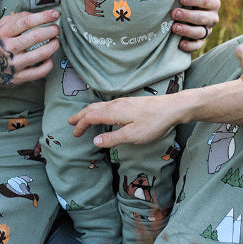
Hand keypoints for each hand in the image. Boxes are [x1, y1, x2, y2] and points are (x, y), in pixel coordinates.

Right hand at [0, 9, 60, 85]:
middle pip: (37, 36)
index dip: (44, 16)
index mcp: (4, 33)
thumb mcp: (1, 27)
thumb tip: (38, 15)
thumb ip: (18, 18)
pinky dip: (49, 63)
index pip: (27, 22)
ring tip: (56, 41)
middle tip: (57, 29)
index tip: (55, 14)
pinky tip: (49, 57)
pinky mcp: (20, 77)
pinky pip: (41, 71)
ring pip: (42, 54)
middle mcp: (8, 48)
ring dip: (54, 45)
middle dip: (52, 30)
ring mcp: (15, 64)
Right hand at [68, 94, 184, 146]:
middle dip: (80, 116)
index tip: (75, 134)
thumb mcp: (132, 135)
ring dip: (89, 112)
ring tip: (82, 118)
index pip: (90, 117)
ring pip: (100, 106)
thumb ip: (112, 139)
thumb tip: (95, 141)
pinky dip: (99, 110)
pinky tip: (104, 114)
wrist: (172, 108)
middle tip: (70, 122)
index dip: (80, 125)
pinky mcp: (130, 102)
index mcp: (113, 112)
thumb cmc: (153, 122)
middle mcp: (116, 104)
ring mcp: (123, 102)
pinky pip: (108, 105)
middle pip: (93, 109)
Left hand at [172, 0, 220, 52]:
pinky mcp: (201, 41)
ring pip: (200, 33)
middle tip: (174, 13)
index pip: (206, 1)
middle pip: (203, 18)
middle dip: (188, 16)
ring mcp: (207, 30)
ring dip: (187, 31)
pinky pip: (197, 46)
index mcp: (213, 2)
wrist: (191, 11)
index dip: (195, 0)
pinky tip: (179, 44)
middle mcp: (213, 17)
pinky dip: (189, 46)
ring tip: (174, 28)